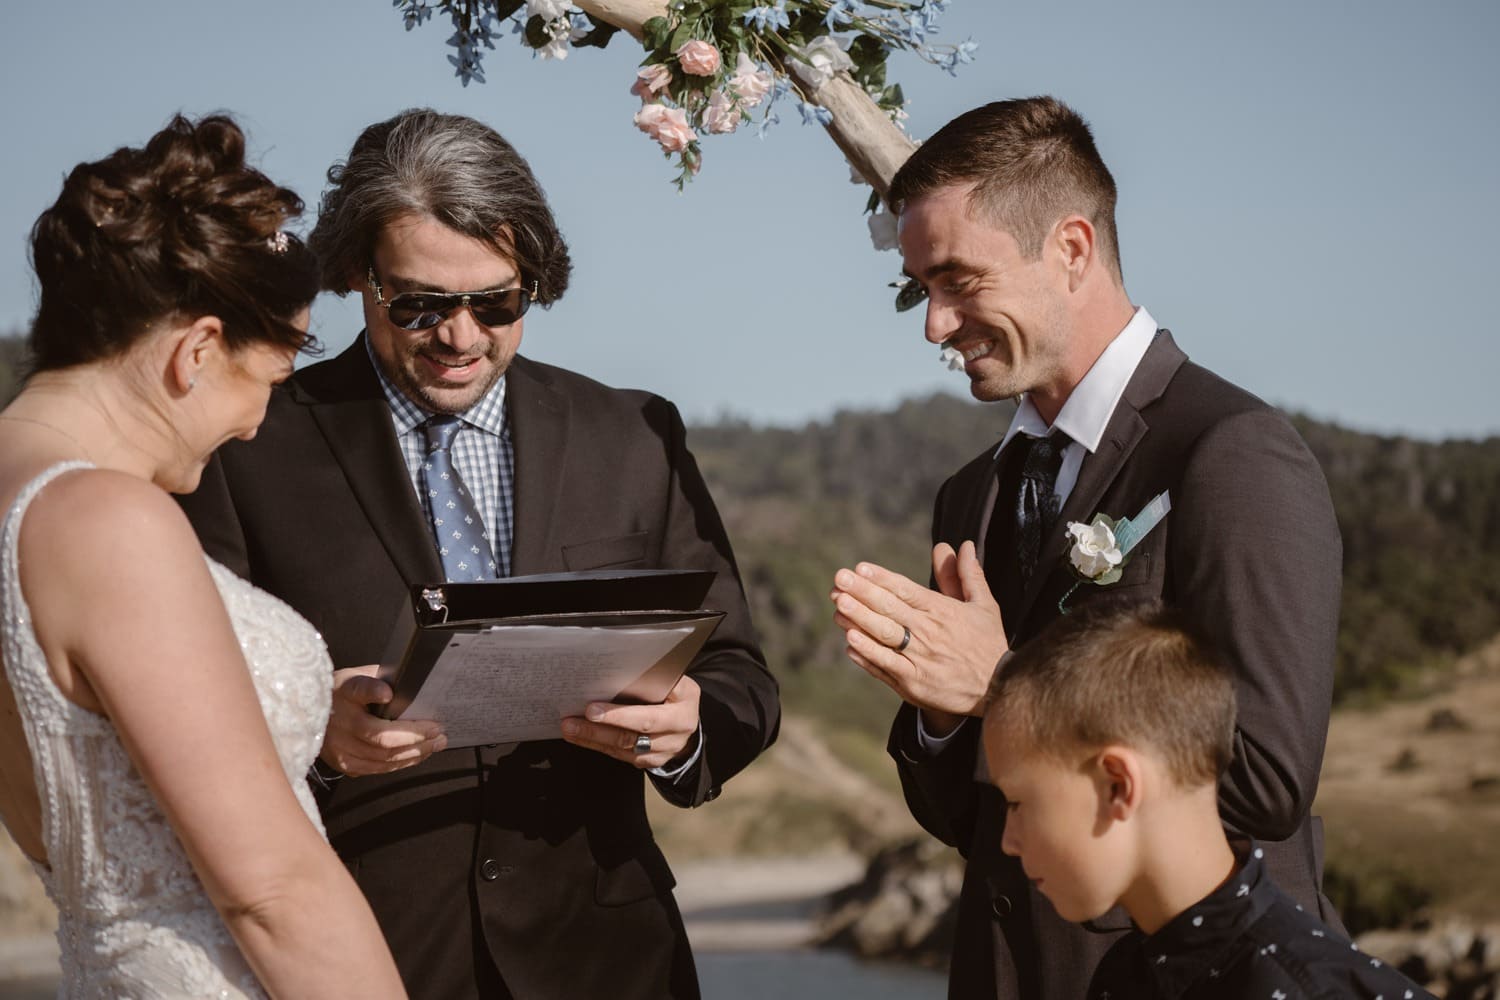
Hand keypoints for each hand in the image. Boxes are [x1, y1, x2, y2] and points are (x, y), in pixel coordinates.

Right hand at [318, 665, 447, 776]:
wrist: (308, 713)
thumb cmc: (343, 692)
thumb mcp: (357, 675)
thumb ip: (380, 680)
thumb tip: (411, 684)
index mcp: (344, 692)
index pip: (358, 689)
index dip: (374, 691)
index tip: (388, 693)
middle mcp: (340, 722)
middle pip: (382, 737)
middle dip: (416, 736)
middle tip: (438, 732)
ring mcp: (340, 747)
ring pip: (383, 758)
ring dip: (415, 752)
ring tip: (435, 744)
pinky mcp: (343, 764)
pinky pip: (378, 768)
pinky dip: (402, 763)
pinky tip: (417, 754)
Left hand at [561, 675, 701, 769]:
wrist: (688, 719)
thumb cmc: (675, 693)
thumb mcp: (673, 681)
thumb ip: (650, 680)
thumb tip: (614, 676)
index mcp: (683, 709)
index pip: (648, 717)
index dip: (618, 716)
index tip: (592, 710)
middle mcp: (675, 733)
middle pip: (631, 736)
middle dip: (598, 730)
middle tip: (572, 722)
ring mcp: (663, 751)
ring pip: (623, 749)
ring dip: (592, 738)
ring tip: (570, 728)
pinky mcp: (649, 761)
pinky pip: (620, 755)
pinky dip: (598, 745)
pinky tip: (581, 736)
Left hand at [831, 540, 1009, 734]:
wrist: (999, 691)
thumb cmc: (988, 644)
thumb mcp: (984, 606)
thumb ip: (967, 576)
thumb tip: (963, 545)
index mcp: (942, 612)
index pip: (906, 591)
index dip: (882, 579)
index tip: (860, 568)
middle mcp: (928, 634)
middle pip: (890, 610)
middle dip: (862, 593)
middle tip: (838, 579)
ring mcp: (919, 661)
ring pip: (883, 637)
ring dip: (859, 620)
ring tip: (839, 606)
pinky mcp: (913, 685)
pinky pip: (884, 667)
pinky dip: (866, 655)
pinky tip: (849, 642)